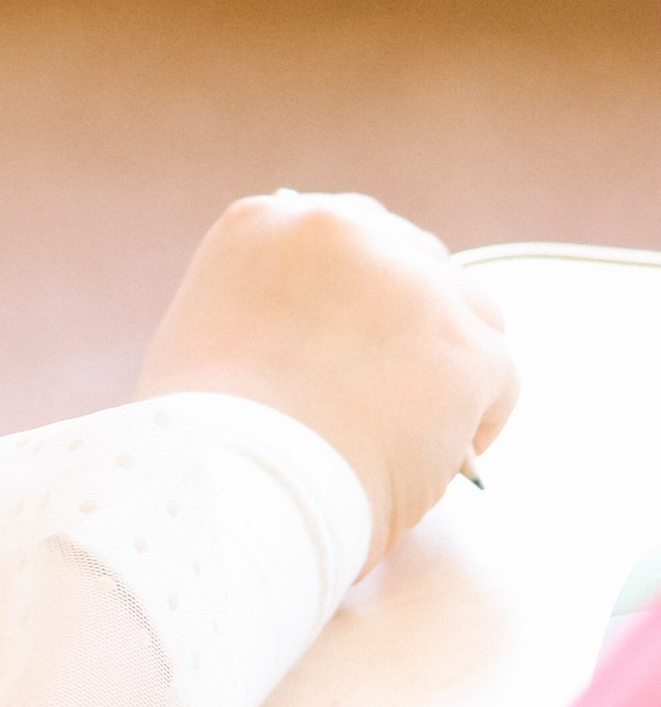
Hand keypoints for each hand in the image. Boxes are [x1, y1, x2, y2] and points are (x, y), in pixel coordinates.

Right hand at [140, 192, 519, 569]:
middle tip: (405, 391)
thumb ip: (274, 312)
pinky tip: (440, 462)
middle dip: (418, 322)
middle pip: (417, 258)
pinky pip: (499, 376)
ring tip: (423, 434)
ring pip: (470, 313)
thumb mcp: (216, 338)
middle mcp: (337, 229)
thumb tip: (337, 350)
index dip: (365, 293)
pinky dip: (479, 421)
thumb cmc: (207, 443)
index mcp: (265, 223)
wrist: (229, 483)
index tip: (367, 339)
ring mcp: (407, 282)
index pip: (347, 233)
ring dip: (452, 366)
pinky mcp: (461, 344)